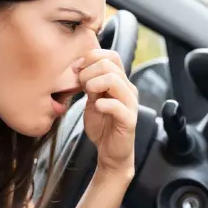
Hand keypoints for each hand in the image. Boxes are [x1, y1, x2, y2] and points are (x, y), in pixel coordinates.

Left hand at [78, 49, 138, 178]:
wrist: (110, 151)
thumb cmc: (102, 125)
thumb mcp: (92, 100)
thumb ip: (89, 84)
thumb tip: (78, 67)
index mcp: (120, 81)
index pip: (111, 56)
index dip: (92, 57)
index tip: (77, 69)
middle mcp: (128, 89)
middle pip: (110, 64)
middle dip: (89, 71)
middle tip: (80, 85)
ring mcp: (130, 104)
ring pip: (114, 80)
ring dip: (94, 84)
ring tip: (88, 95)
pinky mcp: (129, 120)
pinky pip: (118, 105)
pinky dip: (103, 104)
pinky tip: (97, 108)